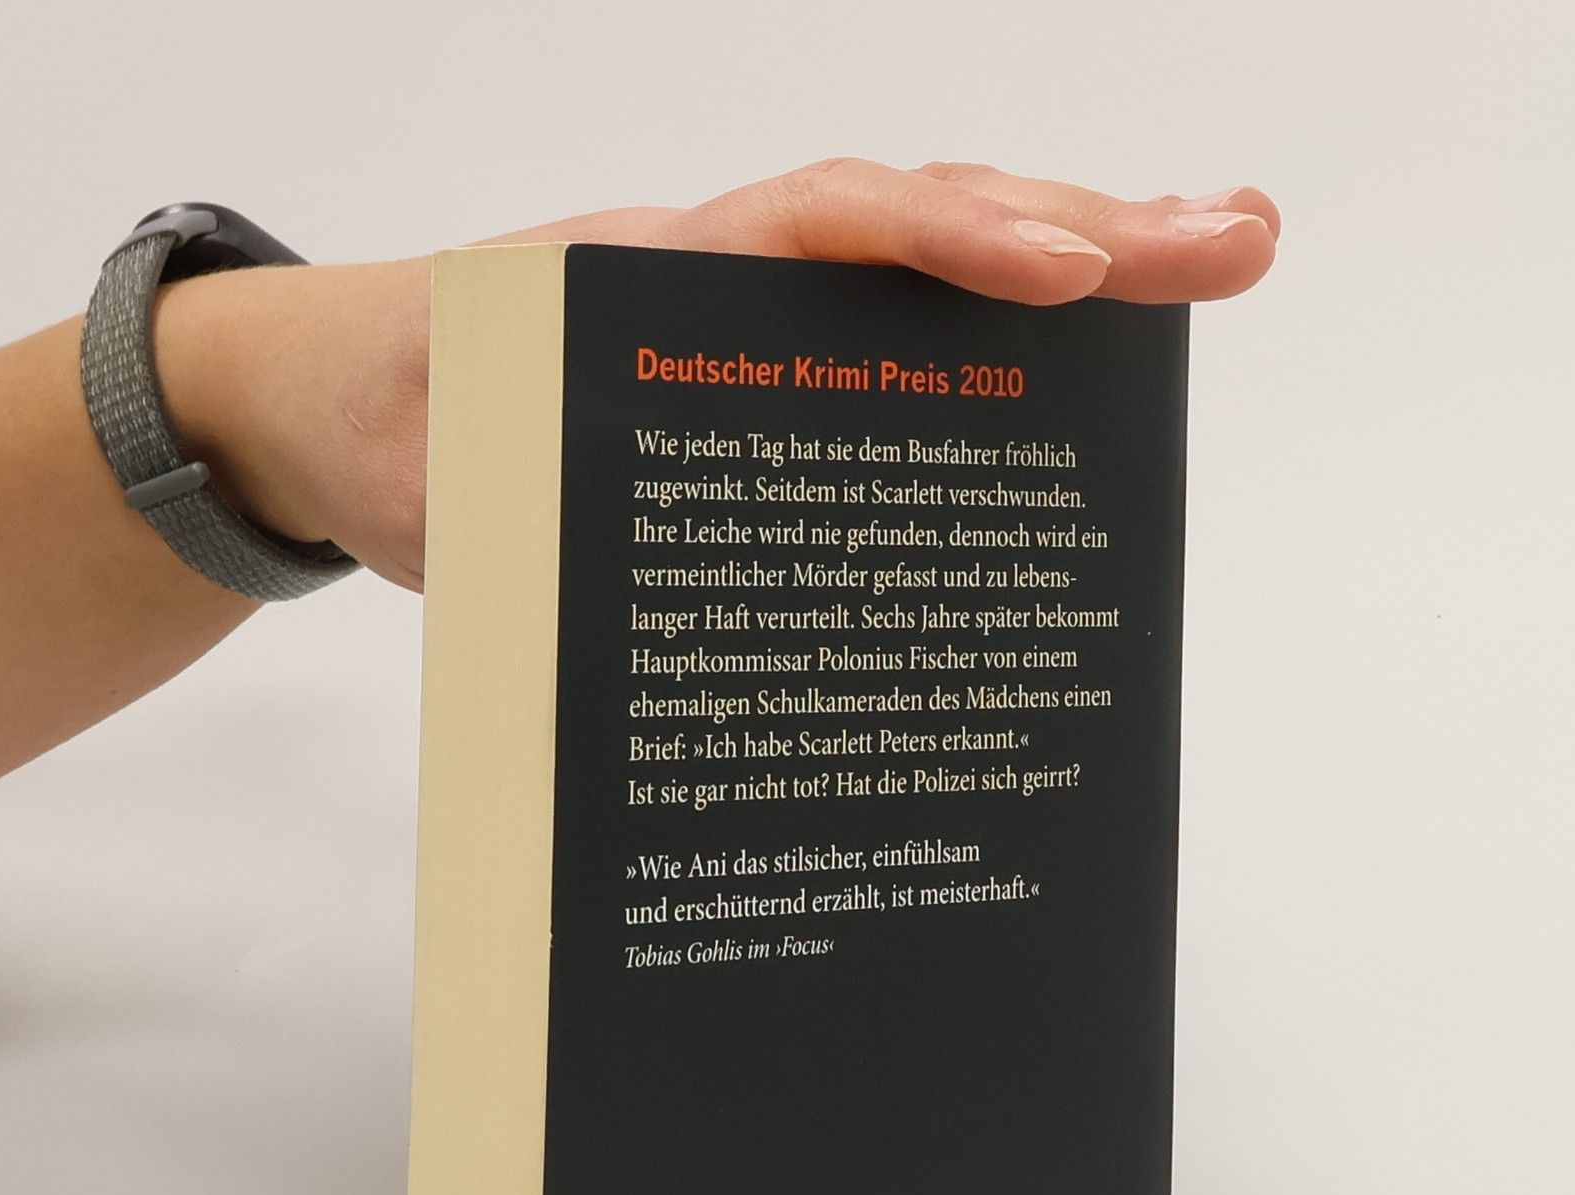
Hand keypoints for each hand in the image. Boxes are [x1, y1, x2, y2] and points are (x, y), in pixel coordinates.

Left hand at [158, 159, 1279, 592]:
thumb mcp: (431, 472)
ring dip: (1066, 266)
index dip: (942, 243)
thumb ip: (516, 509)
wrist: (342, 412)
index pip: (816, 227)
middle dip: (1079, 227)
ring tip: (1211, 264)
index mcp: (645, 275)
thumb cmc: (386, 428)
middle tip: (1232, 242)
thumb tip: (627, 589)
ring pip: (921, 276)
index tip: (1061, 278)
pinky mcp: (760, 379)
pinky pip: (888, 346)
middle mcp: (722, 276)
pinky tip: (1079, 366)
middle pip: (914, 224)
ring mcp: (750, 319)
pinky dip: (991, 343)